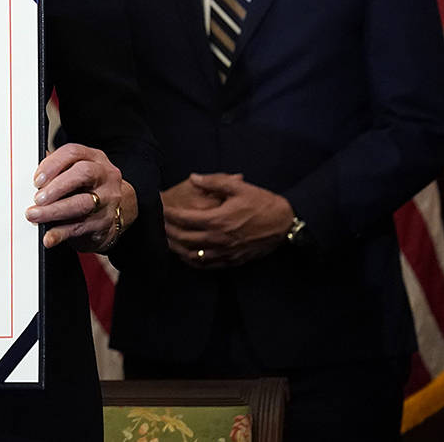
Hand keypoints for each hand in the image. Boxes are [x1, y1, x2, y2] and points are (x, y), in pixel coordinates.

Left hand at [24, 143, 135, 251]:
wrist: (116, 212)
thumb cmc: (87, 188)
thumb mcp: (75, 173)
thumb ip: (55, 169)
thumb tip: (26, 170)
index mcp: (94, 158)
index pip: (73, 153)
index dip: (52, 164)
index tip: (36, 179)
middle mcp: (104, 176)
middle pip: (83, 174)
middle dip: (57, 186)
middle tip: (37, 198)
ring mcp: (108, 199)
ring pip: (82, 203)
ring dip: (54, 211)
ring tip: (35, 215)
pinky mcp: (105, 223)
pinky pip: (81, 227)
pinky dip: (61, 233)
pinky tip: (48, 237)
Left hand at [163, 173, 293, 267]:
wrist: (285, 224)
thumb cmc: (262, 203)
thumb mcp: (239, 187)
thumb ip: (214, 182)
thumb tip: (193, 177)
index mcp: (217, 220)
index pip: (184, 219)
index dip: (169, 214)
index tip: (161, 208)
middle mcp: (218, 239)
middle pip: (184, 239)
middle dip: (168, 231)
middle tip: (158, 224)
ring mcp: (225, 252)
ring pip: (192, 255)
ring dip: (176, 248)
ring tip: (167, 240)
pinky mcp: (232, 260)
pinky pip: (206, 265)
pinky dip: (192, 261)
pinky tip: (186, 255)